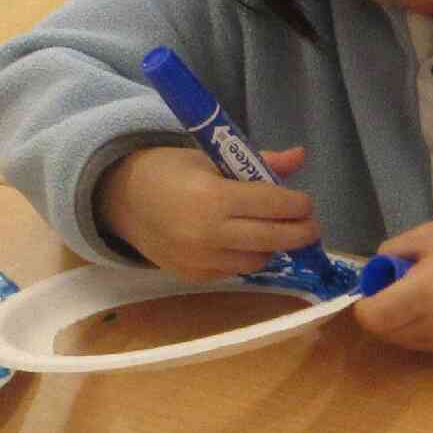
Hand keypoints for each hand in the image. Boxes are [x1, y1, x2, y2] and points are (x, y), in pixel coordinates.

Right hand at [102, 143, 320, 280]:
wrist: (122, 199)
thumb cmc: (170, 171)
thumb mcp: (211, 158)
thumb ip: (258, 162)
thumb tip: (299, 156)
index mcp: (213, 196)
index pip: (272, 205)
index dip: (298, 205)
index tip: (306, 202)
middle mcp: (208, 233)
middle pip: (273, 239)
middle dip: (300, 232)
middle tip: (310, 225)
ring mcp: (200, 259)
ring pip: (259, 260)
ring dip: (274, 246)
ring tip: (275, 230)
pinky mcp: (194, 276)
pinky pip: (236, 270)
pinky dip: (247, 256)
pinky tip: (246, 241)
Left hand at [353, 213, 432, 354]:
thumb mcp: (428, 234)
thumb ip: (391, 253)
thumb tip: (372, 275)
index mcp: (425, 293)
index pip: (373, 318)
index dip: (365, 304)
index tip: (375, 286)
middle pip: (384, 333)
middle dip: (380, 311)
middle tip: (397, 285)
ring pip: (401, 341)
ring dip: (398, 321)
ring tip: (420, 292)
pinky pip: (423, 343)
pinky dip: (418, 327)